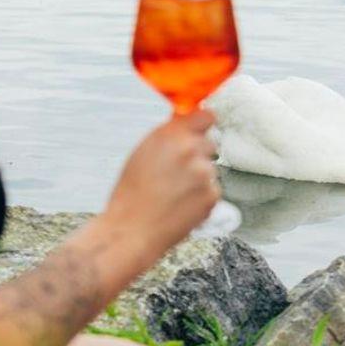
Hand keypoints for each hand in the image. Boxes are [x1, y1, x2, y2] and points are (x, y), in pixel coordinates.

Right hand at [102, 110, 219, 263]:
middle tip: (177, 172)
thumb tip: (185, 122)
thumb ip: (168, 136)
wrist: (132, 230)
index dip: (202, 124)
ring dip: (198, 178)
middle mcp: (190, 150)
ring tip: (173, 193)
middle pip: (208, 144)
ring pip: (209, 169)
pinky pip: (212, 190)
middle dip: (197, 155)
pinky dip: (201, 197)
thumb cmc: (131, 194)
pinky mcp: (212, 195)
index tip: (200, 129)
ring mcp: (204, 173)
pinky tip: (180, 204)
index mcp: (171, 135)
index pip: (205, 116)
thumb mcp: (143, 152)